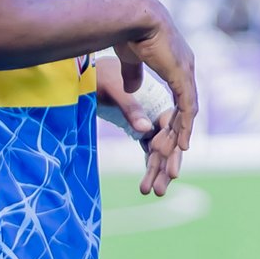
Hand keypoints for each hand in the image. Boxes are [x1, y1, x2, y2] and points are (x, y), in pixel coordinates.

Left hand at [95, 66, 182, 197]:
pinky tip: (147, 178)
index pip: (173, 127)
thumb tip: (145, 129)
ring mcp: (148, 118)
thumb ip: (130, 108)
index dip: (173, 150)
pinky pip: (148, 145)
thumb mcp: (112, 88)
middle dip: (164, 168)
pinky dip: (148, 160)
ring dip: (155, 169)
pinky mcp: (137, 123)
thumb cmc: (101, 72)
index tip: (171, 172)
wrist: (85, 66)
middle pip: (168, 142)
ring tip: (148, 192)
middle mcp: (157, 109)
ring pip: (158, 147)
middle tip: (160, 192)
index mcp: (159, 97)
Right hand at [112, 0, 197, 155]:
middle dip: (180, 129)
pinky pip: (187, 107)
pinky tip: (182, 143)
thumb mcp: (131, 59)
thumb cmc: (128, 31)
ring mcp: (186, 70)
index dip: (176, 115)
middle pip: (187, 106)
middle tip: (174, 151)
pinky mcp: (182, 74)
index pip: (180, 95)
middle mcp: (186, 67)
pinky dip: (185, 126)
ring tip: (179, 153)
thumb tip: (134, 88)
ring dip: (182, 132)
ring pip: (189, 110)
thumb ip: (134, 74)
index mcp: (175, 62)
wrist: (132, 14)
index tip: (168, 132)